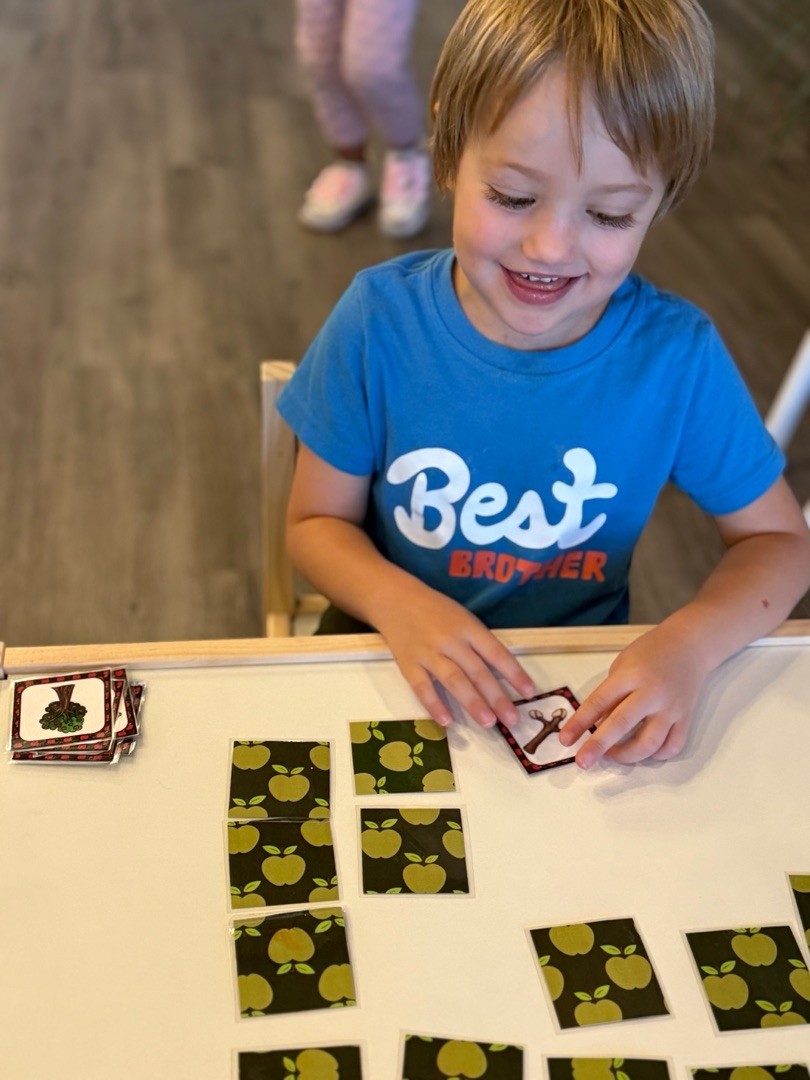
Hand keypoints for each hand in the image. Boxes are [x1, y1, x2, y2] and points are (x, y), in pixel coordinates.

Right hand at [375, 586, 535, 729]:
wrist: (395, 599)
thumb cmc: (436, 610)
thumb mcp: (463, 618)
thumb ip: (479, 643)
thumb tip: (503, 675)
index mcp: (468, 627)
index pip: (496, 653)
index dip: (514, 673)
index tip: (529, 693)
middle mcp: (450, 640)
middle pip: (477, 671)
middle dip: (496, 697)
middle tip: (511, 720)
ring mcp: (428, 653)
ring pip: (453, 680)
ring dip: (472, 702)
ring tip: (488, 722)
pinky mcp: (408, 664)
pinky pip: (422, 687)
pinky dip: (434, 704)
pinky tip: (447, 721)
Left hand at [558, 625, 709, 767]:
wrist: (689, 645)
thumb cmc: (649, 653)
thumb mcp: (621, 666)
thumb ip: (610, 695)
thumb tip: (595, 727)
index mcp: (630, 675)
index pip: (600, 701)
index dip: (580, 722)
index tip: (565, 739)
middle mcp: (651, 693)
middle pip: (622, 724)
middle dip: (599, 746)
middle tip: (582, 762)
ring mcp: (671, 708)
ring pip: (650, 743)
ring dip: (627, 756)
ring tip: (612, 756)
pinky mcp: (686, 718)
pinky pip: (672, 746)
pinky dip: (656, 756)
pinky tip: (643, 753)